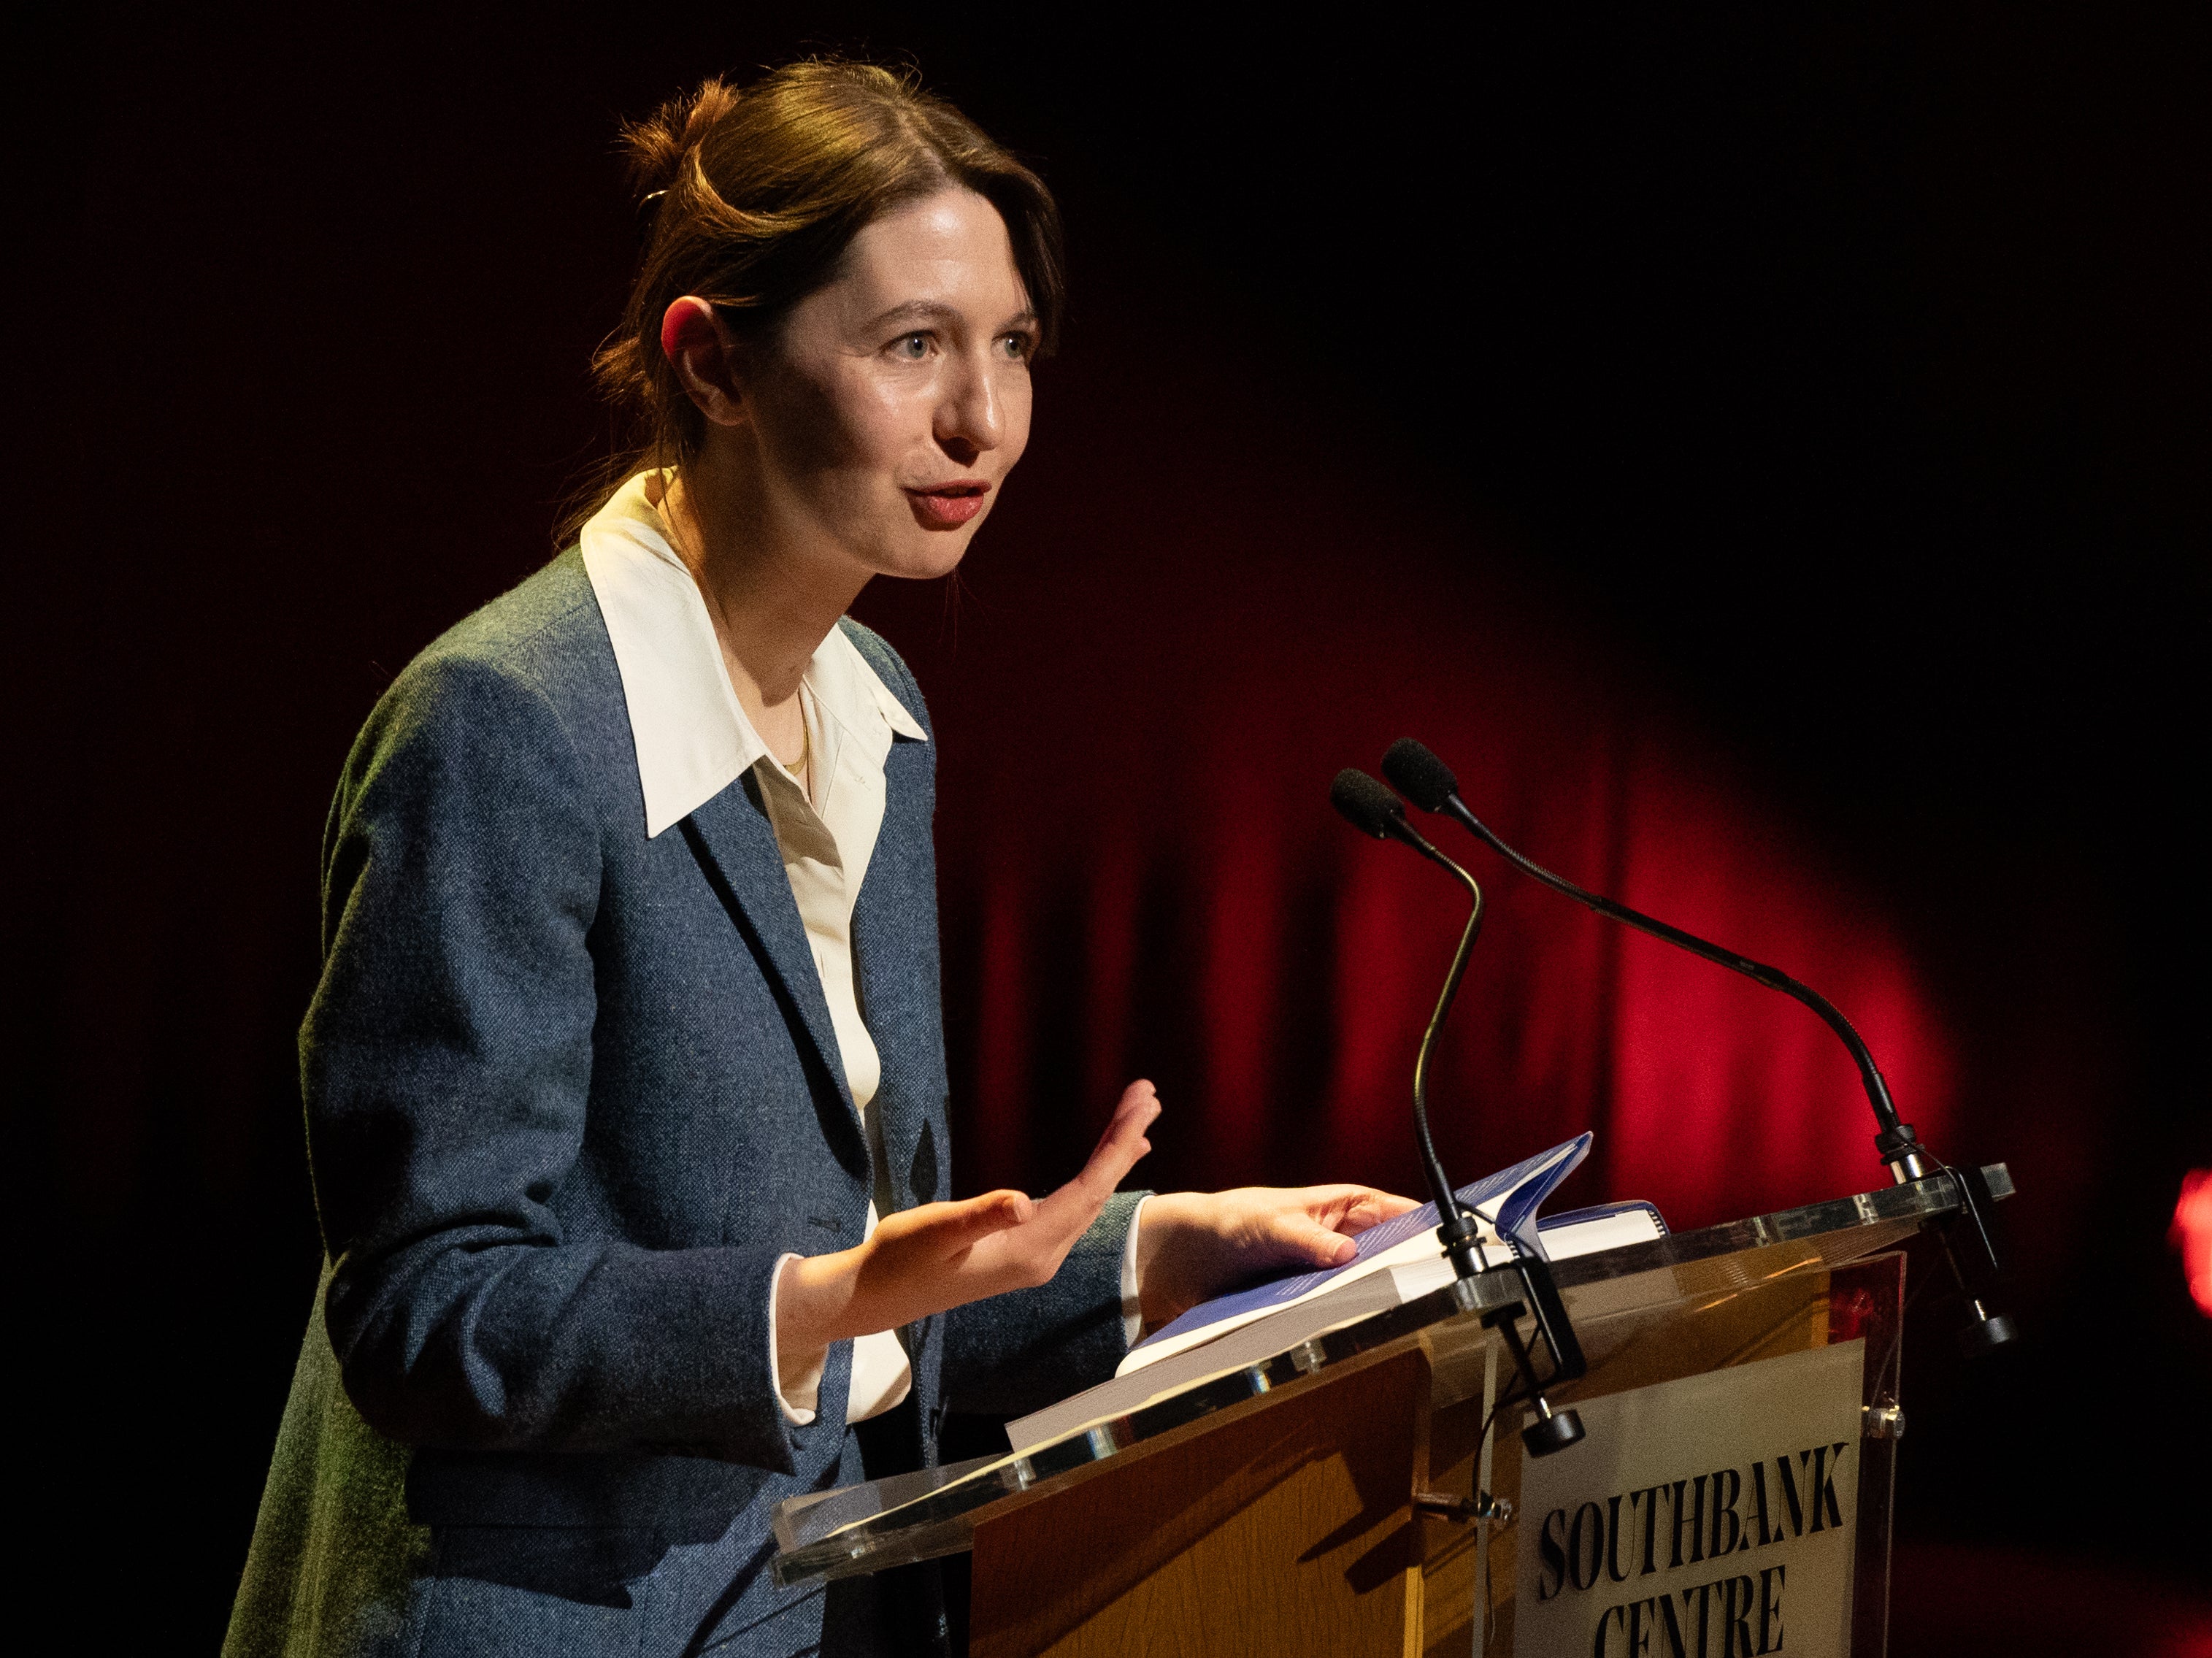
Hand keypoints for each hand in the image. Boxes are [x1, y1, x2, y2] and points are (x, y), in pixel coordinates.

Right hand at [776, 1081, 1160, 1366]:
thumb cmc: (901, 1260)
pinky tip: (1100, 1168)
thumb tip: (1023, 1201)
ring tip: (1137, 1120)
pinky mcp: (1023, 1252)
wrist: (877, 1297)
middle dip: (1124, 1142)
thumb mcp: (936, 1231)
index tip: (1141, 1104)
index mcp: (1030, 1249)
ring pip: (1089, 1201)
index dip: (1117, 1146)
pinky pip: (1073, 1208)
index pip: (1089, 1191)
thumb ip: (981, 1216)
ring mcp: (1036, 1257)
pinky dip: (1093, 1179)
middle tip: (1148, 1094)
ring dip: (1112, 1159)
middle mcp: (1044, 1256)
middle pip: (1098, 1193)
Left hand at [1133, 1184, 1419, 1329]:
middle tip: (1428, 1289)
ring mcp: (1321, 1270)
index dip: (1419, 1224)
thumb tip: (1347, 1252)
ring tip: (1400, 1316)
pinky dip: (1344, 1317)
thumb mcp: (1270, 1225)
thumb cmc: (1226, 1222)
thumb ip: (1308, 1238)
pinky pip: (1333, 1308)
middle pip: (1383, 1253)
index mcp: (1336, 1206)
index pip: (1390, 1211)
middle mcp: (1334, 1238)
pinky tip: (1355, 1332)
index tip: (1445, 1242)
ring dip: (1374, 1297)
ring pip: (1362, 1284)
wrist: (1182, 1258)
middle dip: (1404, 1268)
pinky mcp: (1303, 1299)